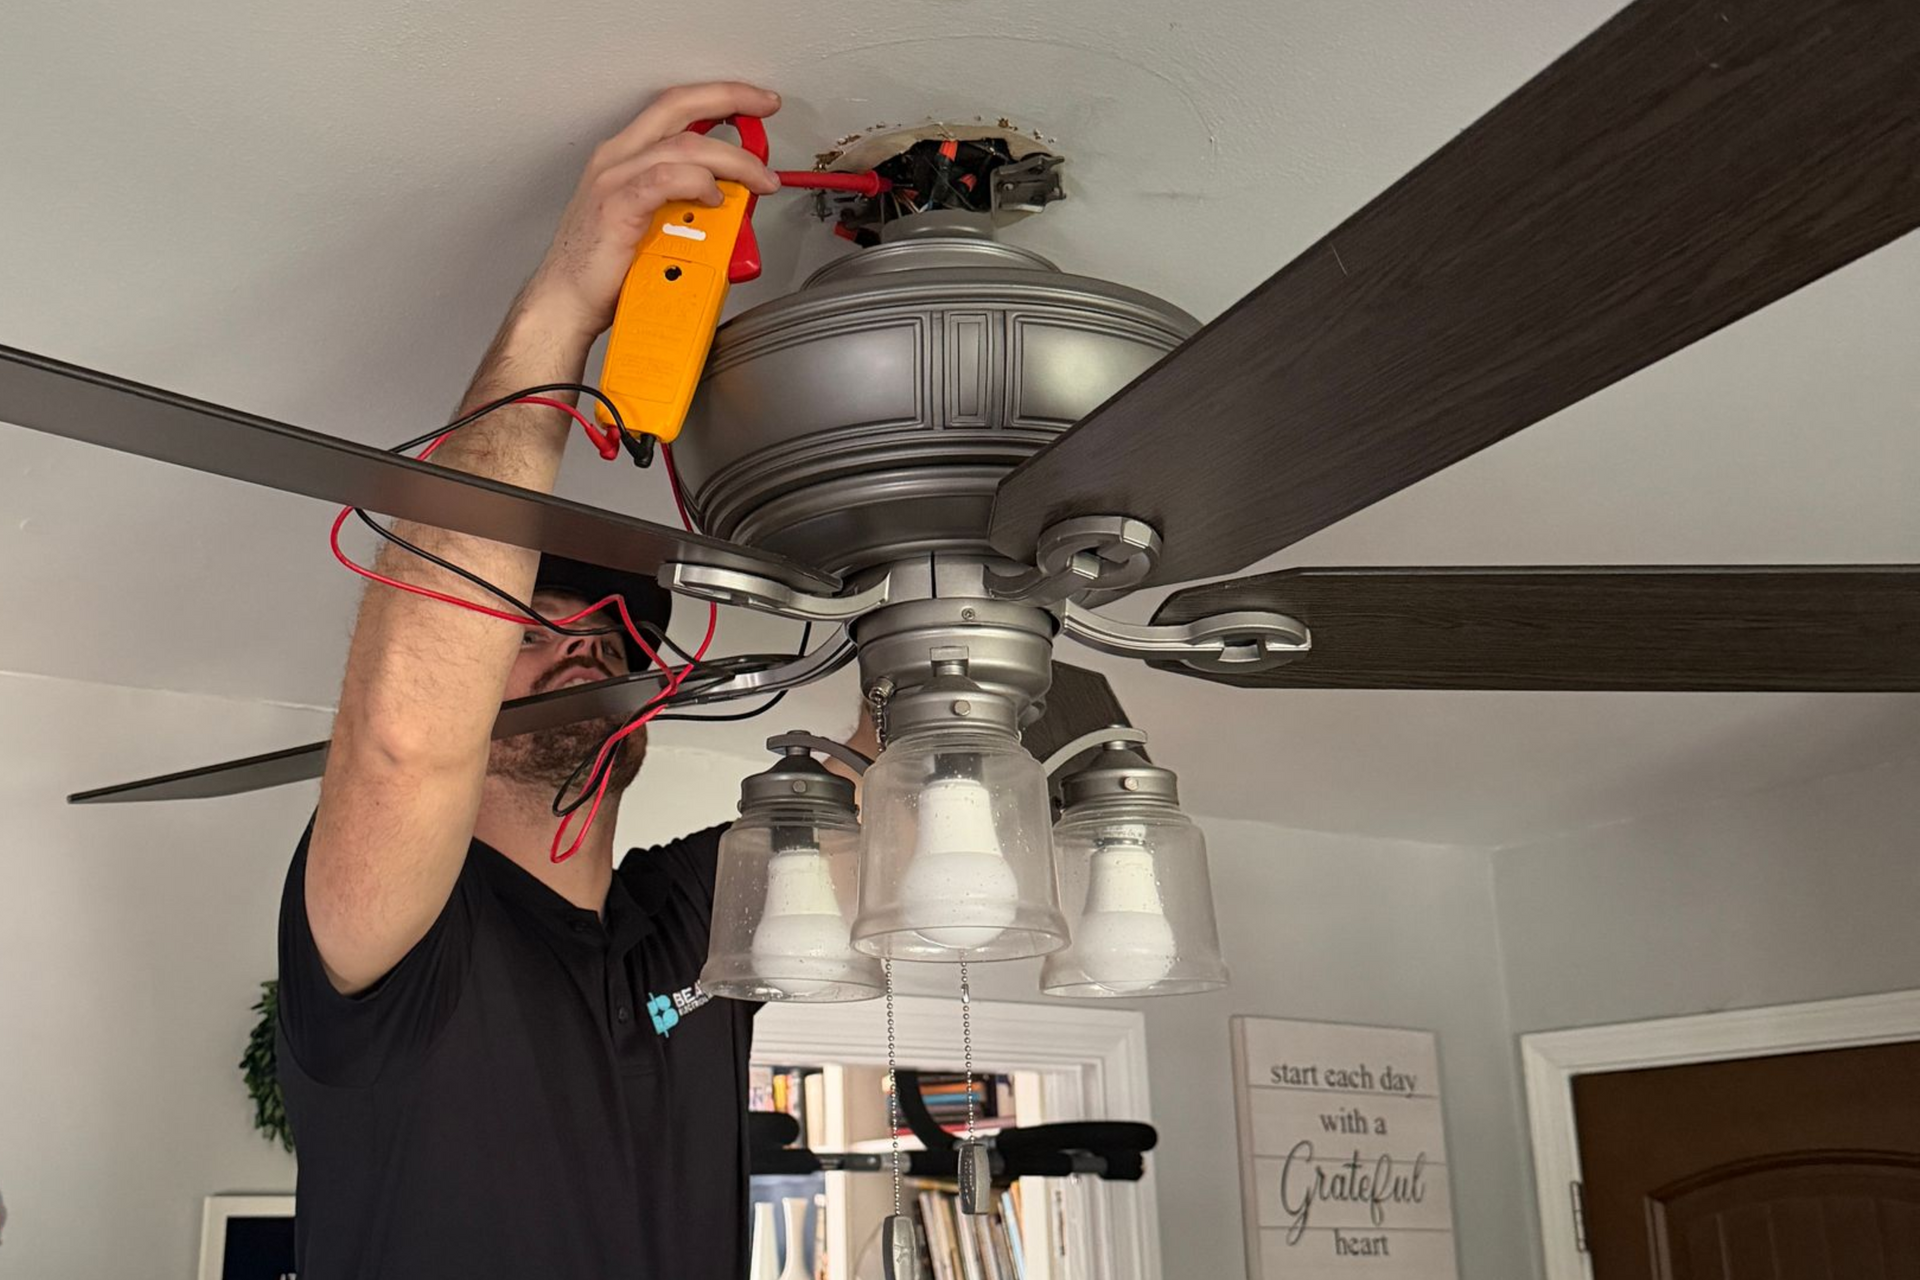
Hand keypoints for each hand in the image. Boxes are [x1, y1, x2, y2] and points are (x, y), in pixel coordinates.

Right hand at [521, 81, 781, 341]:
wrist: (566, 302)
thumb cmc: (606, 271)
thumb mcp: (656, 225)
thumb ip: (689, 205)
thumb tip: (734, 205)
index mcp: (626, 156)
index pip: (676, 107)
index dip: (719, 96)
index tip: (756, 101)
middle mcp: (618, 158)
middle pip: (680, 107)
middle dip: (731, 98)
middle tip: (767, 106)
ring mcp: (614, 179)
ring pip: (685, 146)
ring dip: (732, 159)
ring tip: (760, 179)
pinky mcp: (616, 207)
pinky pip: (666, 180)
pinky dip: (698, 184)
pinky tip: (714, 198)